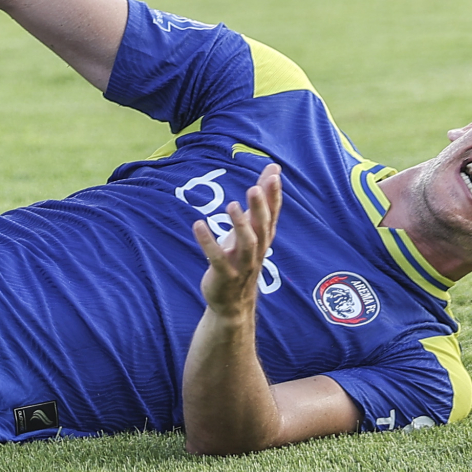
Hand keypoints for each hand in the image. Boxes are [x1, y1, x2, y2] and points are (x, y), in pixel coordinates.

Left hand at [193, 163, 282, 318]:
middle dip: (260, 208)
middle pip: (262, 227)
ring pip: (246, 244)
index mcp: (263, 237)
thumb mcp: (252, 228)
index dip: (274, 195)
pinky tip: (198, 225)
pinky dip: (208, 242)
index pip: (272, 213)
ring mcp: (241, 264)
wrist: (233, 302)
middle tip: (255, 188)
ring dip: (240, 225)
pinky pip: (217, 258)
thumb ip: (260, 200)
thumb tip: (273, 169)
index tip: (274, 174)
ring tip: (231, 205)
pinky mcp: (224, 275)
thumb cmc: (241, 258)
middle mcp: (256, 250)